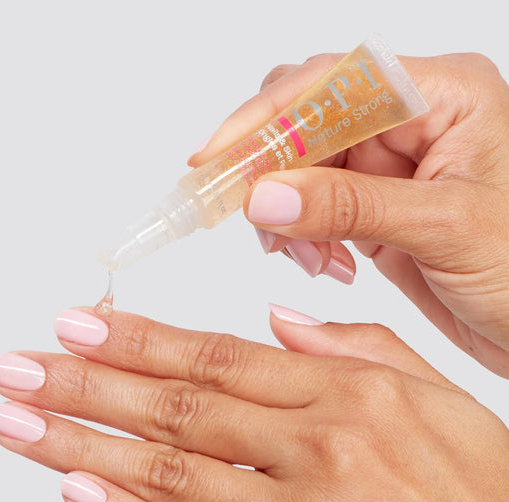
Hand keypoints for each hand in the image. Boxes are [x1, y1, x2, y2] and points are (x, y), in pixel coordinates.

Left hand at [0, 307, 508, 501]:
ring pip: (170, 471)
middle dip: (85, 382)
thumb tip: (278, 322)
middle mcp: (318, 445)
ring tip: (19, 424)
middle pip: (177, 404)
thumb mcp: (440, 399)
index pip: (217, 354)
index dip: (138, 339)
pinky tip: (81, 494)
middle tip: (18, 366)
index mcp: (349, 391)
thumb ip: (356, 349)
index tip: (77, 324)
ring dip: (84, 444)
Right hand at [189, 52, 508, 376]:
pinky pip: (315, 208)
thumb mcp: (444, 227)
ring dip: (284, 211)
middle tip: (241, 215)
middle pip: (308, 121)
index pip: (331, 83)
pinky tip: (322, 262)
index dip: (266, 118)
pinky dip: (302, 236)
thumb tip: (263, 196)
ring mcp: (390, 167)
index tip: (213, 160)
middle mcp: (411, 121)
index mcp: (441, 96)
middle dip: (269, 169)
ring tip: (303, 256)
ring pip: (303, 168)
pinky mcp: (376, 209)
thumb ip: (349, 206)